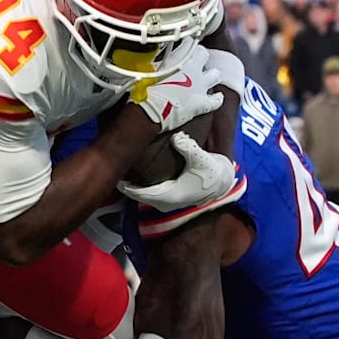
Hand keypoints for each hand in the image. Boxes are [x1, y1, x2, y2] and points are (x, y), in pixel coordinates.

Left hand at [117, 131, 236, 212]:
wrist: (222, 184)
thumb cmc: (212, 174)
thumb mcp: (201, 160)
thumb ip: (188, 148)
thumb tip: (176, 137)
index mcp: (169, 195)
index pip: (139, 193)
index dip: (125, 184)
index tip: (115, 172)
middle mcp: (166, 201)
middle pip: (138, 194)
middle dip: (126, 182)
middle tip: (115, 167)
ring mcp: (168, 200)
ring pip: (144, 193)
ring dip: (134, 184)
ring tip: (124, 168)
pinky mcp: (171, 196)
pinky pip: (150, 191)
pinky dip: (142, 184)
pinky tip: (139, 171)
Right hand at [134, 46, 222, 132]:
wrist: (151, 109)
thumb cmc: (146, 89)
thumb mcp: (149, 67)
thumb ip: (158, 61)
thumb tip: (155, 58)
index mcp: (181, 57)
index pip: (189, 42)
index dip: (186, 43)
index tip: (182, 44)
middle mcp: (194, 68)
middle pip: (203, 54)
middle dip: (199, 56)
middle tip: (193, 60)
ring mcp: (200, 86)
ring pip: (214, 75)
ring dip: (210, 75)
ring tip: (206, 77)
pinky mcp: (202, 103)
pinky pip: (216, 100)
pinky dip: (216, 98)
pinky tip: (217, 97)